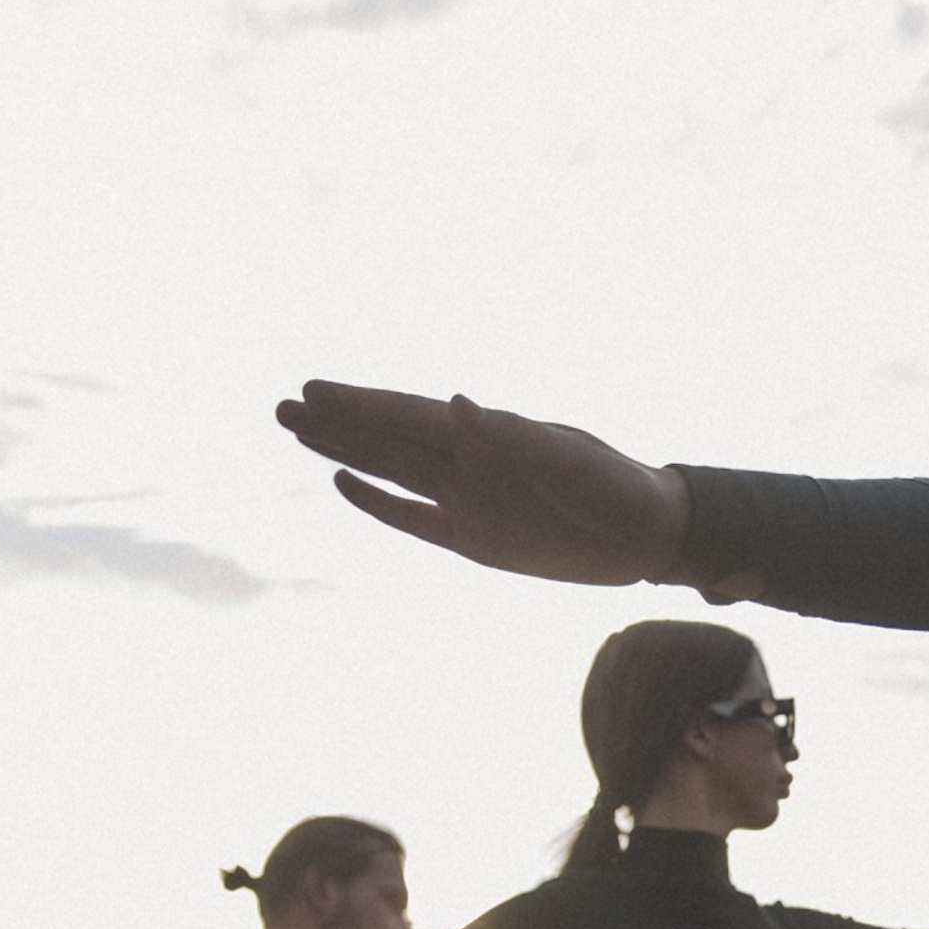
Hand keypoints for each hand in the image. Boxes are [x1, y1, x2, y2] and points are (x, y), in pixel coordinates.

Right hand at [276, 384, 693, 585]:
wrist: (645, 532)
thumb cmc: (613, 485)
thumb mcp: (567, 457)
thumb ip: (510, 434)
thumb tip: (455, 402)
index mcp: (487, 435)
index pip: (408, 415)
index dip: (361, 403)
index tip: (314, 389)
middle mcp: (468, 463)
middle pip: (387, 440)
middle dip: (336, 423)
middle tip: (283, 406)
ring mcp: (467, 501)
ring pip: (391, 473)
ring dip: (346, 453)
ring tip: (299, 433)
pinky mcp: (474, 540)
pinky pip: (414, 519)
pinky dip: (379, 504)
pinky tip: (345, 484)